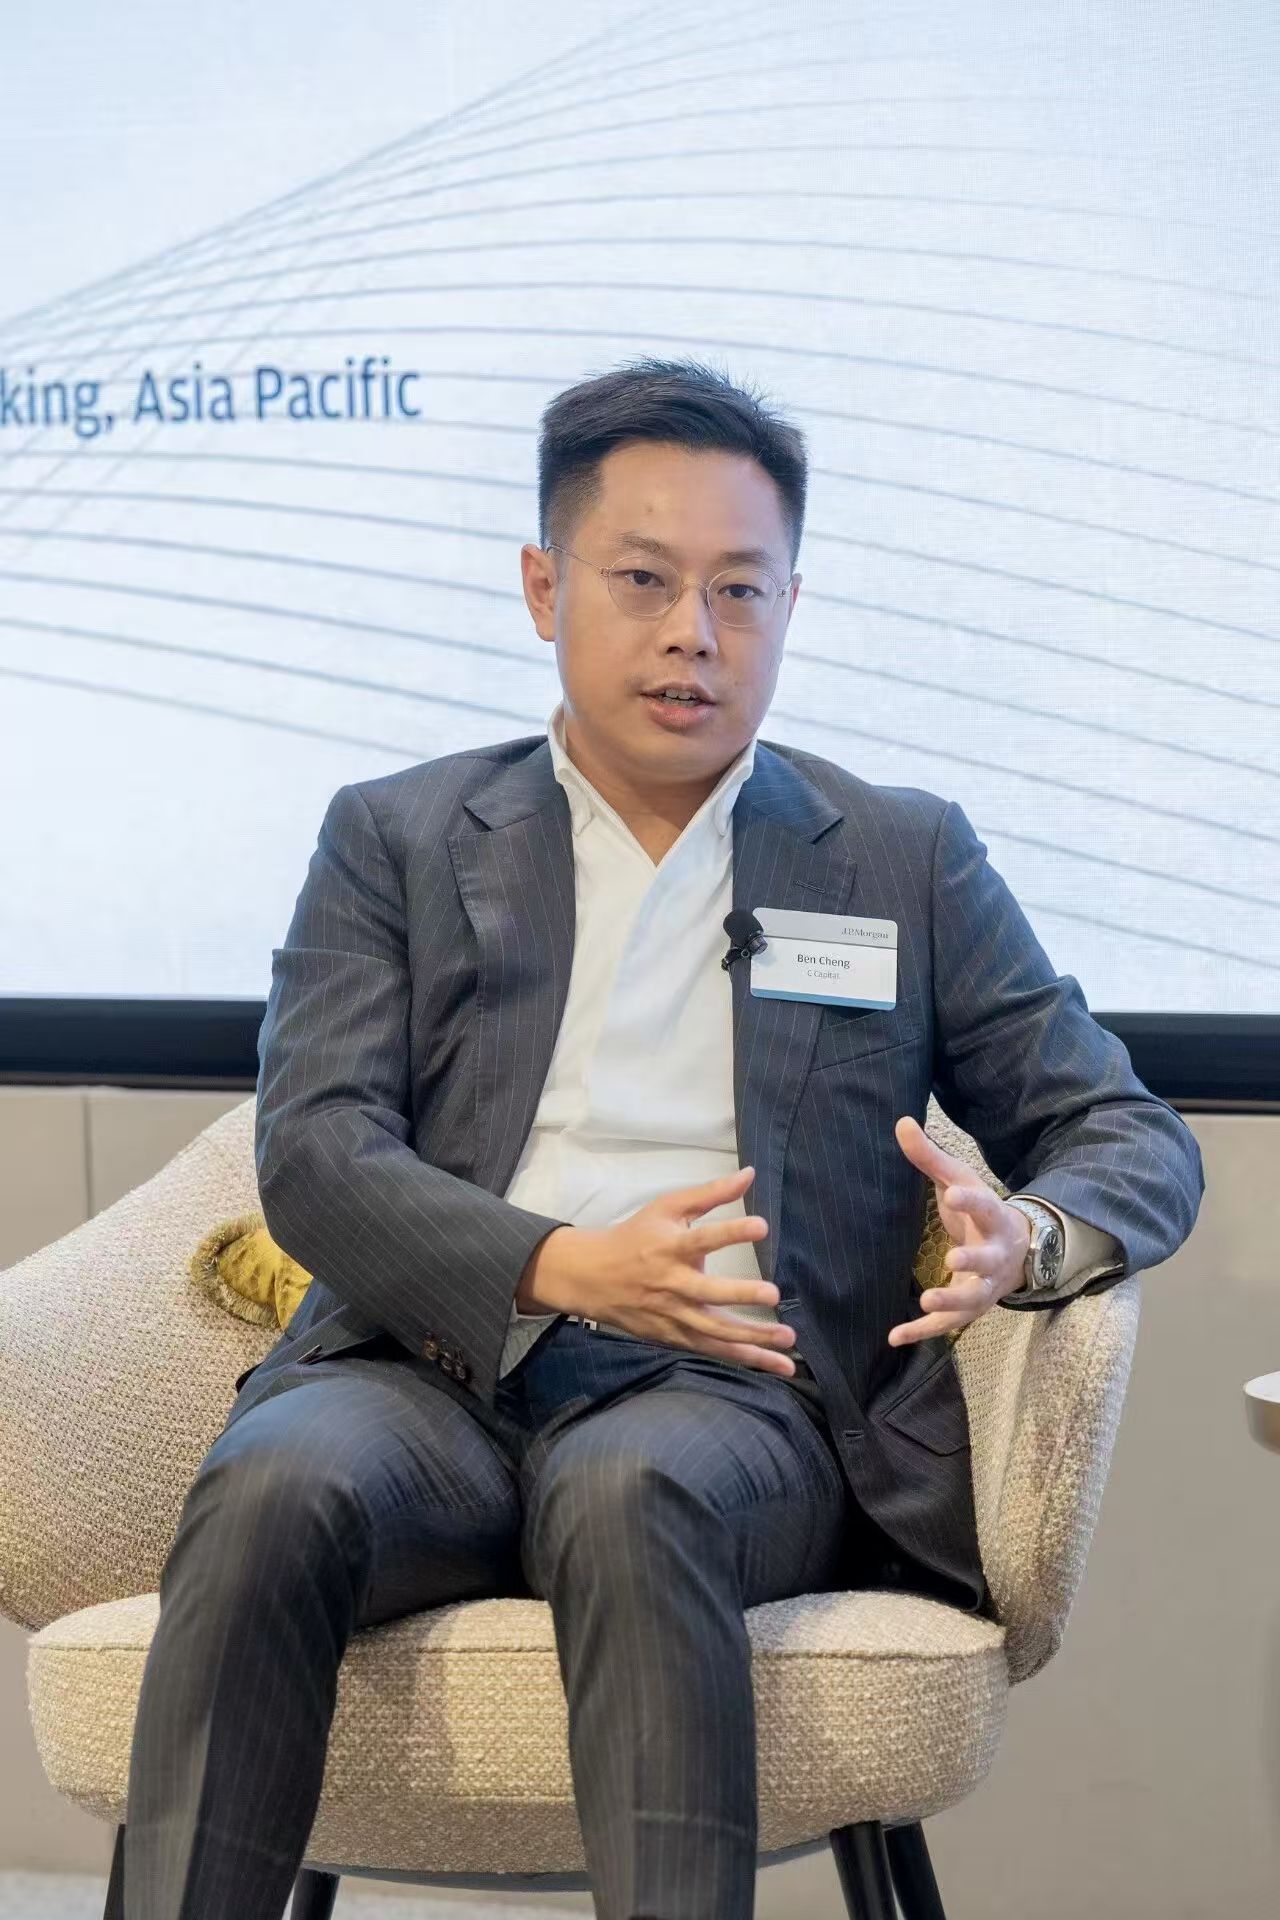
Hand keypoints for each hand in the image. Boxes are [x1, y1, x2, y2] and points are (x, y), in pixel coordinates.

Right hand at [516, 1167, 798, 1375]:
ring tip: (788, 1339)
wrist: (592, 1277)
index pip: (702, 1238)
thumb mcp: (668, 1207)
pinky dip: (743, 1357)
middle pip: (708, 1293)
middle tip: (773, 1293)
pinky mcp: (675, 1337)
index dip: (731, 1233)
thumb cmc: (637, 1237)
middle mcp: (673, 1284)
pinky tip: (774, 1363)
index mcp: (670, 1247)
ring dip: (752, 1338)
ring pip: (715, 1331)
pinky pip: (712, 1349)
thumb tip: (750, 1175)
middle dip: (740, 1294)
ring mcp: (673, 1315)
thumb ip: (710, 1194)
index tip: (762, 1226)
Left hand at [887, 1115, 1031, 1346]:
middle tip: (952, 1258)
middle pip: (986, 1261)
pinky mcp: (969, 1310)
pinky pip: (946, 1325)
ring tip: (927, 1300)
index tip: (953, 1192)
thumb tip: (900, 1121)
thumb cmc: (980, 1210)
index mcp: (993, 1218)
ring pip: (971, 1299)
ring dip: (950, 1302)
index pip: (983, 1207)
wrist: (1019, 1252)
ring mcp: (984, 1287)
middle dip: (971, 1261)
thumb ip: (930, 1157)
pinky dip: (922, 1332)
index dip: (969, 1201)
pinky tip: (894, 1336)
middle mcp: (994, 1257)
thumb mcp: (960, 1180)